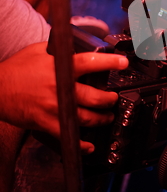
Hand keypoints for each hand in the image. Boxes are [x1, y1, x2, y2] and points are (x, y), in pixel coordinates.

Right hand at [0, 42, 127, 153]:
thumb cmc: (17, 68)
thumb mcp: (39, 50)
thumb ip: (62, 50)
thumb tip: (82, 46)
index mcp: (59, 67)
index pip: (90, 62)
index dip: (110, 63)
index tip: (123, 63)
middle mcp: (59, 88)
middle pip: (95, 97)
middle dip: (110, 99)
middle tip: (113, 98)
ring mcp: (53, 108)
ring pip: (88, 118)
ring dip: (102, 118)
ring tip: (107, 116)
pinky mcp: (46, 123)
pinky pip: (69, 136)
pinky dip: (81, 144)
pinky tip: (90, 145)